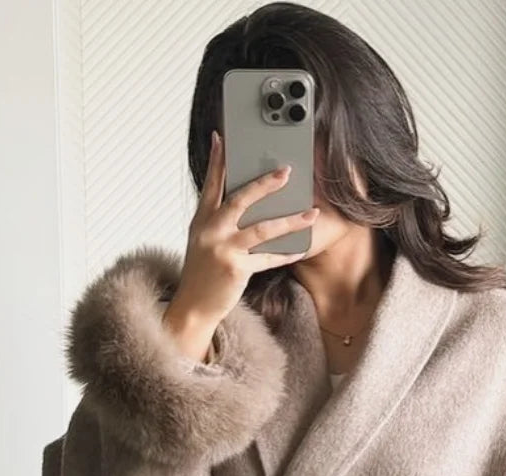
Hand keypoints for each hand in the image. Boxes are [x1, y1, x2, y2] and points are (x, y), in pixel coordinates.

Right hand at [167, 129, 318, 327]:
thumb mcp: (202, 241)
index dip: (217, 161)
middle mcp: (211, 230)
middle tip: (286, 172)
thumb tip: (240, 201)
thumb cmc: (202, 273)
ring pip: (262, 229)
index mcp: (201, 220)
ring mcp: (223, 250)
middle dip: (265, 184)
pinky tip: (300, 249)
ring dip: (290, 220)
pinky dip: (285, 254)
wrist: (193, 307)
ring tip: (311, 213)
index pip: (211, 184)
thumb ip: (217, 220)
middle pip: (241, 199)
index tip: (223, 139)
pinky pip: (267, 259)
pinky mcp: (236, 269)